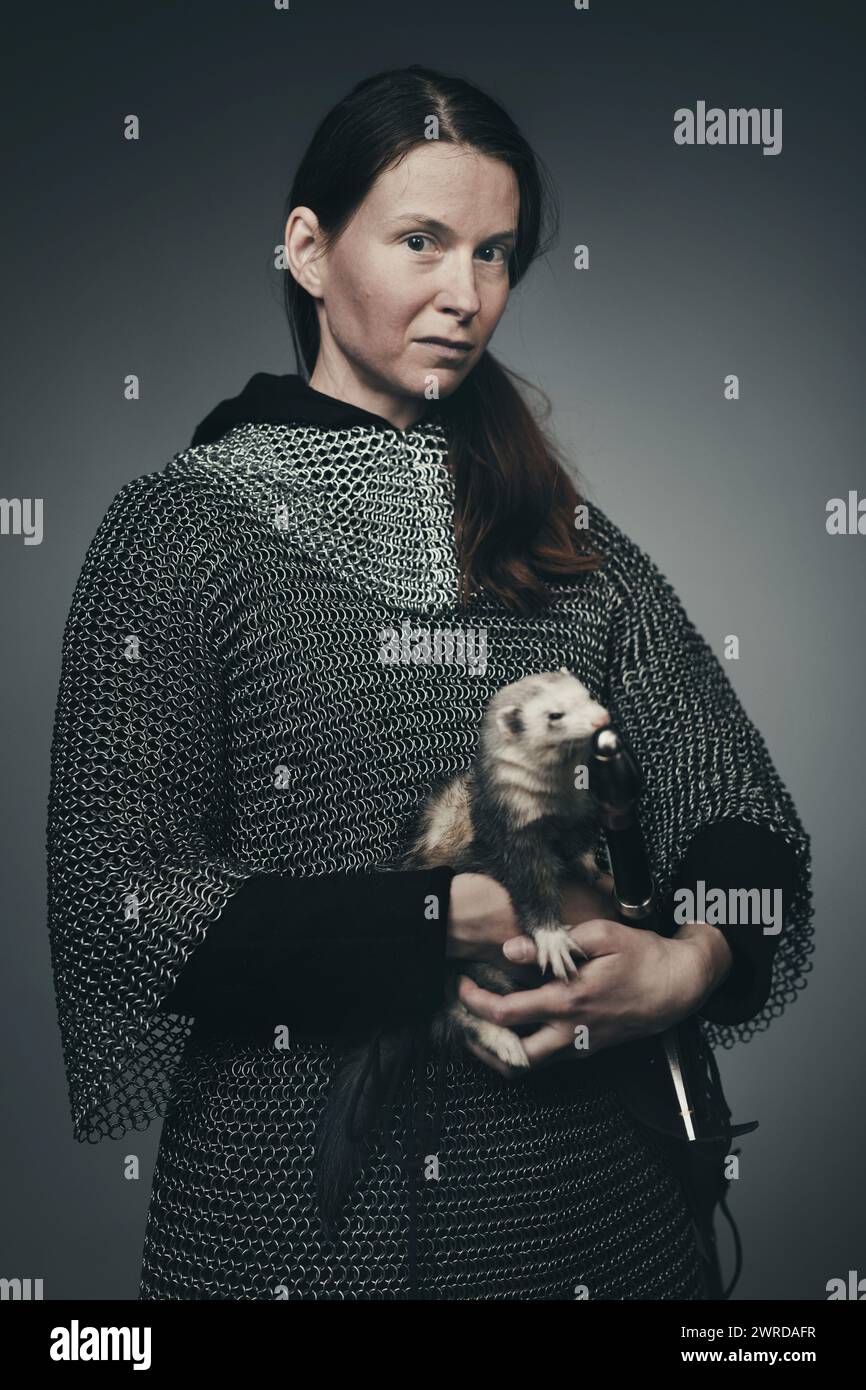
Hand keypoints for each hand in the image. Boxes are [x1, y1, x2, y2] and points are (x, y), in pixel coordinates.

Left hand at [456, 875, 732, 1076]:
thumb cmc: (643, 956)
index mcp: (568, 1001)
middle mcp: (570, 1031)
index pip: (505, 1012)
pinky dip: (521, 1051)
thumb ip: (556, 942)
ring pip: (528, 1066)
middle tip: (460, 1015)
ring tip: (476, 1029)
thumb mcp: (602, 935)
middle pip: (510, 1053)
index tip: (460, 983)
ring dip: (497, 1051)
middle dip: (477, 1036)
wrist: (680, 986)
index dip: (474, 1000)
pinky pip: (547, 1060)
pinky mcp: (588, 1048)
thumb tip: (510, 949)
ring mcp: (580, 1045)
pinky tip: (511, 1032)